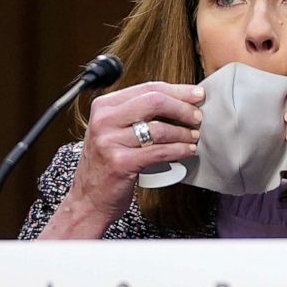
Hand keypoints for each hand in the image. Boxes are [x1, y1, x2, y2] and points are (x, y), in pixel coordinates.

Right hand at [67, 82, 203, 226]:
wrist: (88, 198)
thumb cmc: (108, 162)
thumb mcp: (115, 130)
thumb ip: (139, 112)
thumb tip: (182, 99)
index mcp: (104, 105)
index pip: (148, 88)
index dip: (178, 90)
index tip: (198, 95)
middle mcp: (104, 120)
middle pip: (155, 102)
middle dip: (183, 109)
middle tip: (198, 118)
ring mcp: (109, 141)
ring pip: (160, 129)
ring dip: (184, 133)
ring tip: (194, 137)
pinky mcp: (120, 163)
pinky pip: (159, 152)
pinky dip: (179, 150)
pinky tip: (189, 151)